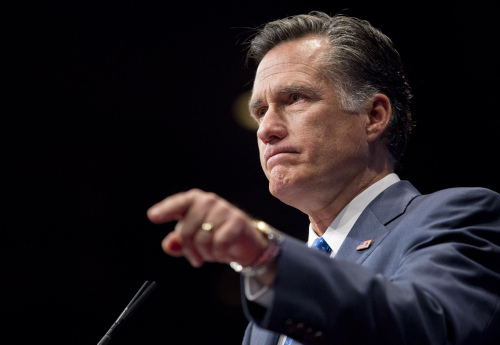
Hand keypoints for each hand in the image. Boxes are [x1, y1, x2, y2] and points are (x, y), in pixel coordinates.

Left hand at [147, 189, 267, 267]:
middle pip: (187, 229)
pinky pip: (220, 242)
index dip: (165, 209)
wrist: (245, 244)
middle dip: (189, 249)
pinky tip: (224, 252)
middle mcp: (209, 201)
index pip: (178, 203)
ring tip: (211, 254)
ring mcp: (224, 209)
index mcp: (195, 201)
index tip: (152, 216)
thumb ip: (178, 242)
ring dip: (205, 253)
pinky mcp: (237, 220)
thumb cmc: (215, 238)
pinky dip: (219, 252)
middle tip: (196, 259)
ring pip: (203, 237)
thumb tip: (169, 245)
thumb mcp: (193, 241)